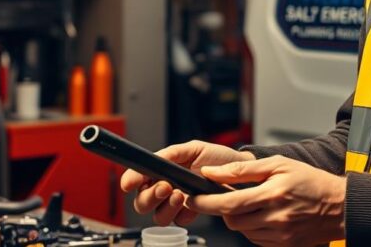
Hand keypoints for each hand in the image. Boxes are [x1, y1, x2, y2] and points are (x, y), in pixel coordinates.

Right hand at [119, 140, 254, 226]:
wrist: (241, 173)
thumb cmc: (218, 159)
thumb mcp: (194, 149)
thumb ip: (172, 153)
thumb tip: (155, 158)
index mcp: (162, 170)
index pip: (139, 178)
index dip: (131, 180)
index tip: (129, 183)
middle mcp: (165, 187)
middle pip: (142, 201)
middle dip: (150, 195)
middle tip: (165, 186)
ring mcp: (177, 203)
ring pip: (158, 215)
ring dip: (166, 206)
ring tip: (180, 194)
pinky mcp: (190, 213)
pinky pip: (177, 222)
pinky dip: (182, 214)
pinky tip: (191, 204)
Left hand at [186, 156, 345, 246]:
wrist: (340, 206)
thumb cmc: (311, 181)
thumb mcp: (278, 164)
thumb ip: (242, 169)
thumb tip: (212, 172)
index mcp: (271, 195)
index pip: (228, 203)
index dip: (205, 202)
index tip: (192, 198)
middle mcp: (274, 219)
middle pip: (231, 220)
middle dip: (222, 209)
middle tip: (225, 196)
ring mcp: (279, 235)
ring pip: (242, 231)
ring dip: (238, 217)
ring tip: (250, 203)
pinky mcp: (283, 246)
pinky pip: (256, 239)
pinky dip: (252, 227)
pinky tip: (262, 214)